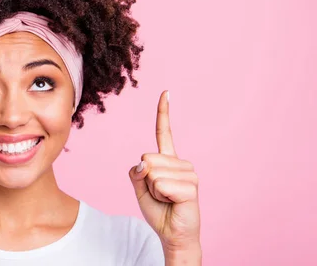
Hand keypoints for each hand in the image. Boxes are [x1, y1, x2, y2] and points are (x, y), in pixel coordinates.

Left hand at [128, 91, 200, 252]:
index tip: (166, 92)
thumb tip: (145, 162)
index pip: (164, 132)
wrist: (173, 234)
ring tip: (166, 199)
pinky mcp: (191, 186)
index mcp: (168, 160)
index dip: (163, 112)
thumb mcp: (139, 188)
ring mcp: (189, 173)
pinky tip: (173, 202)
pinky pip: (161, 184)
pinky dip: (160, 196)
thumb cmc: (159, 210)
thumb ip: (136, 172)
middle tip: (159, 194)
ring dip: (153, 190)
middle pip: (147, 158)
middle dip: (145, 180)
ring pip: (153, 173)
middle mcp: (181, 162)